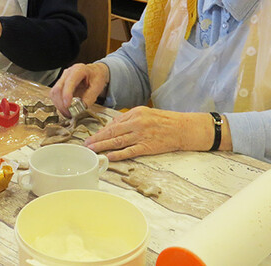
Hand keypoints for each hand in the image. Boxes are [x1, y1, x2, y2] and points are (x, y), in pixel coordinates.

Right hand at [50, 62, 109, 116]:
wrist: (95, 72)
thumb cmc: (96, 77)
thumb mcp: (98, 87)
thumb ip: (90, 97)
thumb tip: (80, 109)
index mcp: (78, 70)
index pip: (69, 82)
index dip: (67, 94)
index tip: (68, 106)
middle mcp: (68, 73)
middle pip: (58, 88)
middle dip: (62, 104)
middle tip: (69, 114)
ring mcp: (62, 78)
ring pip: (54, 93)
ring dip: (59, 105)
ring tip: (68, 113)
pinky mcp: (60, 84)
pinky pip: (55, 95)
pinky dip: (58, 104)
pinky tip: (66, 109)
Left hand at [84, 107, 214, 160]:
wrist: (184, 128)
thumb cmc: (165, 121)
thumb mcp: (146, 114)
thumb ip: (129, 119)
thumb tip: (113, 126)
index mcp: (135, 113)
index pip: (114, 123)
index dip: (101, 130)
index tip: (92, 136)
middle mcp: (137, 122)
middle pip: (112, 132)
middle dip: (98, 138)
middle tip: (86, 144)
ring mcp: (142, 135)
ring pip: (118, 141)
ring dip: (103, 146)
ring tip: (93, 150)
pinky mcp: (148, 146)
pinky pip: (130, 151)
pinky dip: (118, 154)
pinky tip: (109, 156)